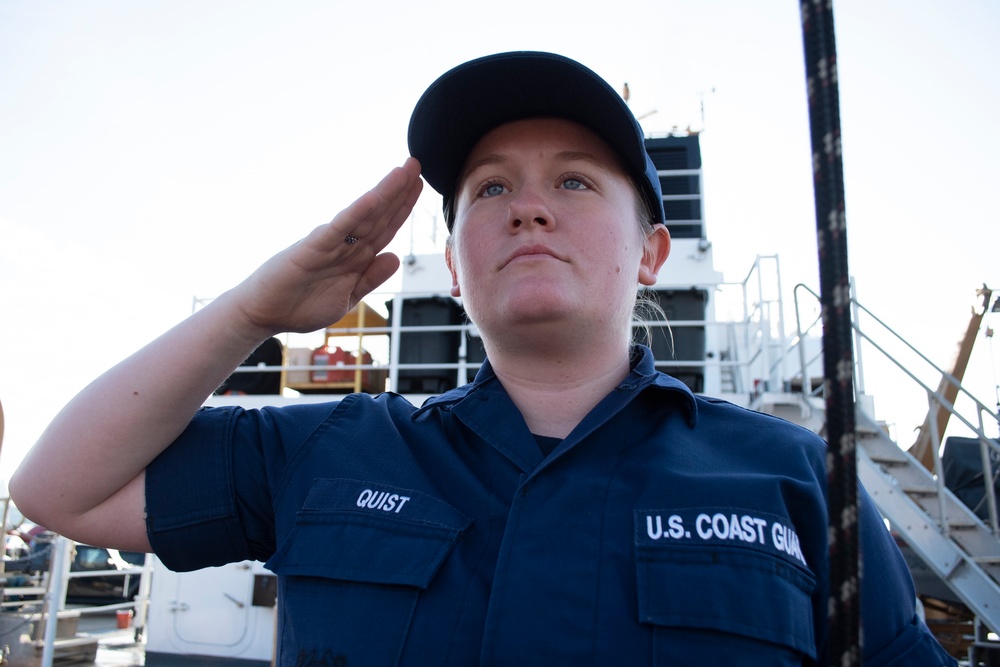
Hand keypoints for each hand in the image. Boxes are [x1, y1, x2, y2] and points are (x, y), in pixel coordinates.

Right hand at [229, 157, 422, 337]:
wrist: (263, 315)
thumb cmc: (300, 305)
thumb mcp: (347, 297)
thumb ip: (370, 278)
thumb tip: (395, 258)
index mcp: (354, 257)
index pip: (385, 228)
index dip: (403, 207)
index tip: (419, 185)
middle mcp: (344, 245)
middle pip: (378, 215)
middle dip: (399, 191)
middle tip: (417, 164)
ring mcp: (329, 245)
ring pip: (363, 216)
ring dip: (384, 194)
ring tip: (403, 171)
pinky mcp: (311, 249)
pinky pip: (338, 230)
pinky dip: (355, 214)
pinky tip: (372, 199)